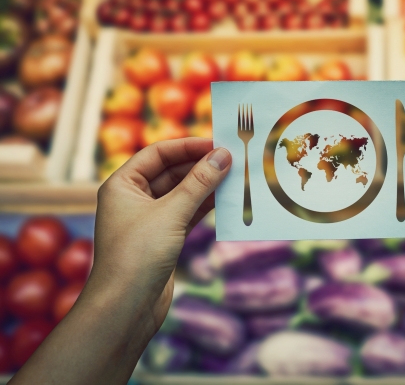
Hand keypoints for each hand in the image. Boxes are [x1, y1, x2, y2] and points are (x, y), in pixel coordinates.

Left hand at [90, 138, 230, 331]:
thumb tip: (223, 155)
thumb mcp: (171, 212)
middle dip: (201, 166)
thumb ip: (199, 182)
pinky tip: (227, 200)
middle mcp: (133, 198)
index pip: (158, 154)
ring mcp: (149, 219)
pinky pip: (187, 212)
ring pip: (182, 193)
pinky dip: (206, 205)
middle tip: (232, 159)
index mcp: (123, 185)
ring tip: (235, 177)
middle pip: (172, 171)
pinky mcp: (164, 238)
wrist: (125, 308)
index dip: (188, 146)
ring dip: (206, 186)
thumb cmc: (137, 256)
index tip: (218, 143)